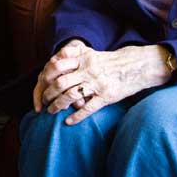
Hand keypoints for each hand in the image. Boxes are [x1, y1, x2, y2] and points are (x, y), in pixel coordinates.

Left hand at [34, 39, 171, 123]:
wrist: (136, 66)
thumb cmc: (110, 62)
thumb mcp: (92, 53)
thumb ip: (75, 55)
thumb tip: (54, 60)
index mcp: (83, 58)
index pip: (56, 65)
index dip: (45, 76)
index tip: (41, 84)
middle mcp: (88, 70)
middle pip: (60, 83)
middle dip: (48, 94)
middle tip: (44, 101)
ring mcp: (97, 83)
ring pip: (71, 96)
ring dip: (58, 106)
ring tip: (52, 111)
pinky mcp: (106, 96)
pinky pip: (87, 109)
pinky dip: (76, 117)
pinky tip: (68, 122)